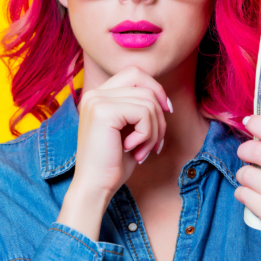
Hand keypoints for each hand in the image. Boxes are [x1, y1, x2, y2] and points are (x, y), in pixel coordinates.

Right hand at [73, 65, 170, 198]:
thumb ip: (140, 110)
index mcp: (98, 95)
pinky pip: (144, 113)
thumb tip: (165, 101)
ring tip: (143, 151)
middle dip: (159, 115)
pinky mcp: (104, 111)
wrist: (95, 187)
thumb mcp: (129, 131)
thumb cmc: (113, 163)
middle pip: (145, 86)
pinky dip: (147, 134)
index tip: (166, 111)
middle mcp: (94, 94)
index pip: (135, 73)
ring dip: (154, 130)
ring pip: (148, 101)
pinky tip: (134, 150)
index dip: (155, 89)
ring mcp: (97, 100)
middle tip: (155, 142)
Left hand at [234, 115, 260, 260]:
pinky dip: (242, 194)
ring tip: (253, 183)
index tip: (248, 121)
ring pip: (248, 174)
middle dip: (244, 150)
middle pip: (260, 151)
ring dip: (243, 176)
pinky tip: (253, 199)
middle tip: (244, 154)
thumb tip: (259, 120)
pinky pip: (243, 194)